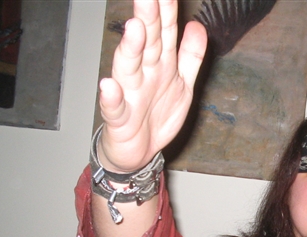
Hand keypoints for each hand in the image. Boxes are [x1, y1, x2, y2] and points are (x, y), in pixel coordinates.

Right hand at [97, 0, 206, 172]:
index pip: (164, 31)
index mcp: (161, 64)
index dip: (168, 9)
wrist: (139, 152)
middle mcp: (143, 74)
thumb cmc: (157, 114)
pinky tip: (109, 86)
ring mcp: (129, 95)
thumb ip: (190, 56)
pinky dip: (111, 98)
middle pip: (146, 43)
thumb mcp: (183, 84)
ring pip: (128, 69)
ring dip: (130, 49)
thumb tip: (197, 24)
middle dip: (148, 18)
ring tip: (134, 29)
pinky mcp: (119, 119)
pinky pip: (114, 108)